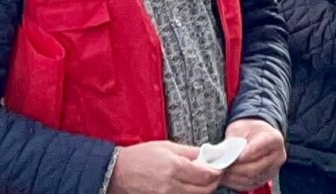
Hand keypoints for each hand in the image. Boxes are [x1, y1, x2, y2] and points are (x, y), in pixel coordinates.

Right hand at [105, 141, 221, 193]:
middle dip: (213, 182)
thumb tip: (208, 154)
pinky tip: (189, 186)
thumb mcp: (166, 146)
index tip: (219, 166)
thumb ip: (189, 151)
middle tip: (213, 173)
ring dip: (203, 190)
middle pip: (205, 190)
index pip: (207, 175)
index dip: (217, 171)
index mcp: (175, 168)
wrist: (116, 173)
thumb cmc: (139, 157)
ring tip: (201, 179)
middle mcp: (172, 186)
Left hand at [218, 118, 285, 187]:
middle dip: (235, 168)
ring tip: (222, 170)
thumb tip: (222, 154)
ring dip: (233, 177)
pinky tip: (227, 176)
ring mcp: (272, 170)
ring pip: (250, 178)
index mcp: (274, 139)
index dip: (242, 155)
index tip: (229, 156)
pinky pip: (249, 185)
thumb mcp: (239, 128)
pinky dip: (235, 182)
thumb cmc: (248, 129)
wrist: (256, 134)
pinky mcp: (264, 179)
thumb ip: (232, 141)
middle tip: (221, 165)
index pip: (258, 149)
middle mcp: (277, 156)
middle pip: (254, 168)